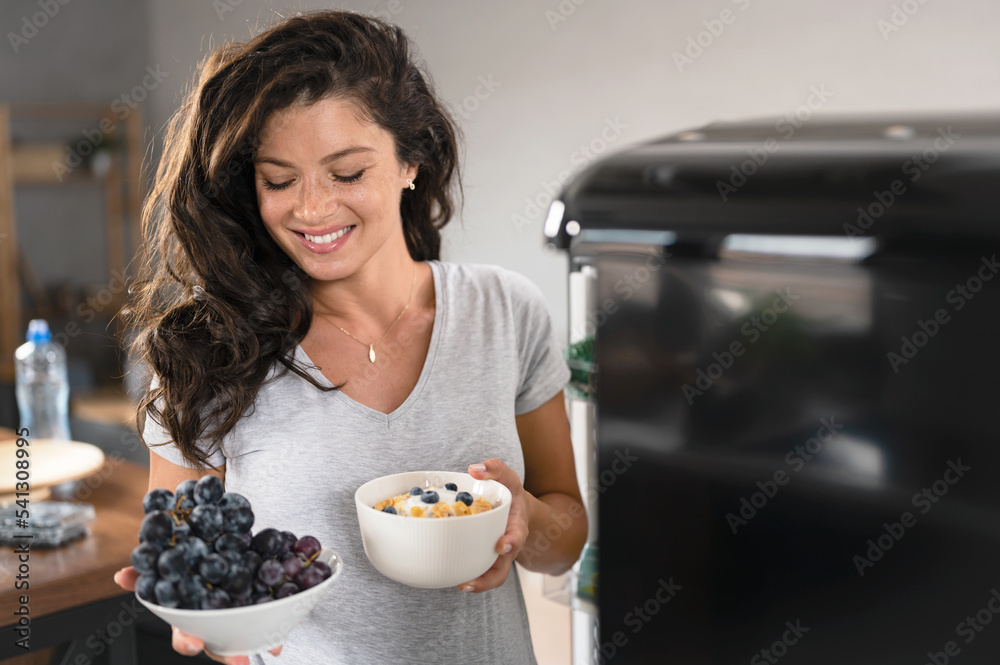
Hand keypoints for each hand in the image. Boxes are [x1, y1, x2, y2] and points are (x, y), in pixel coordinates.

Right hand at [114, 567, 283, 662]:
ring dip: (262, 642)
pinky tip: (285, 632)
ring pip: (250, 634)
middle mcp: (214, 621)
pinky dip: (281, 622)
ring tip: (275, 646)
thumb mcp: (166, 563)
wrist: (212, 541)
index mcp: (189, 617)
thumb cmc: (186, 562)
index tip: (194, 645)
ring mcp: (239, 613)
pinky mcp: (261, 600)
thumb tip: (122, 576)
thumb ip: (146, 571)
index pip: (185, 636)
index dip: (189, 642)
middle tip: (241, 663)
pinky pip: (272, 613)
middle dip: (231, 656)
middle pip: (221, 644)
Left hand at [457, 458, 531, 592]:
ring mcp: (498, 556)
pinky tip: (453, 578)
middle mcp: (509, 545)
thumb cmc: (510, 493)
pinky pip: (481, 573)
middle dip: (490, 577)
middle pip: (504, 567)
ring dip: (479, 584)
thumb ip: (495, 469)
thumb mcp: (507, 477)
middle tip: (470, 582)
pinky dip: (470, 578)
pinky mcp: (486, 559)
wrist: (517, 511)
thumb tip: (474, 469)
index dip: (511, 541)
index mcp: (516, 525)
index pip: (517, 535)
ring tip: (462, 585)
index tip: (501, 545)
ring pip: (494, 576)